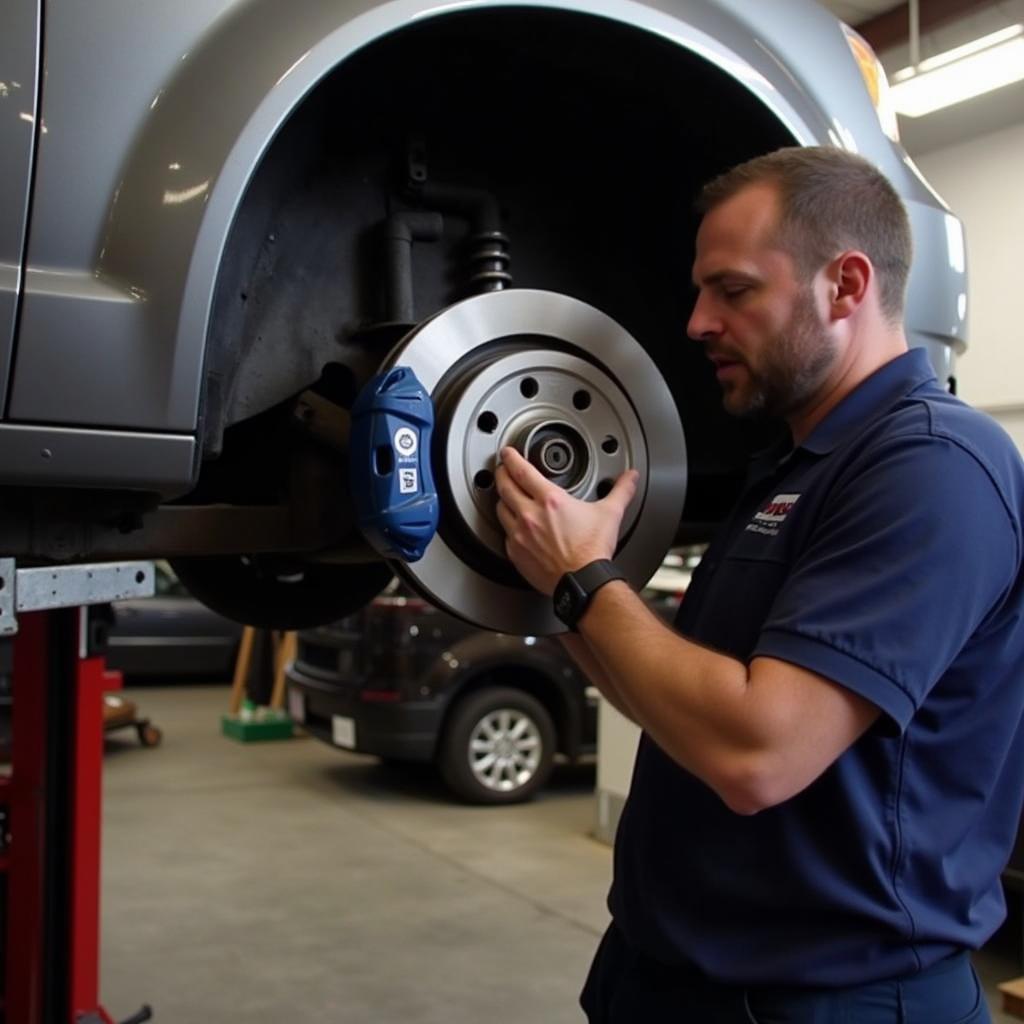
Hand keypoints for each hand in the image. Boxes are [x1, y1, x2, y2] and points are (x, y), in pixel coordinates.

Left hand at [494, 446, 638, 594]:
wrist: (583, 582)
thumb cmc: (593, 552)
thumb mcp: (610, 514)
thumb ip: (620, 491)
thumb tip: (630, 477)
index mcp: (550, 501)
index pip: (521, 471)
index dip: (511, 458)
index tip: (507, 453)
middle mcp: (530, 516)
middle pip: (504, 487)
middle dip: (501, 474)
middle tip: (502, 469)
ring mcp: (520, 535)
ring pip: (500, 510)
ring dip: (502, 500)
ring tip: (507, 496)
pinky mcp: (516, 554)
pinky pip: (505, 535)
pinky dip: (508, 527)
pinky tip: (515, 526)